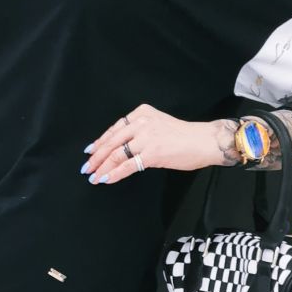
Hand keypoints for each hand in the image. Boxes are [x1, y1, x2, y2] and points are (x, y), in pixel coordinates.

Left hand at [81, 104, 229, 183]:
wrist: (204, 141)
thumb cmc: (184, 136)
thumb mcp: (158, 125)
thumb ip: (139, 131)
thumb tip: (120, 148)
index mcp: (142, 113)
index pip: (115, 129)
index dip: (100, 142)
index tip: (90, 152)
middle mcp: (142, 122)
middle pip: (112, 141)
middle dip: (97, 156)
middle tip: (87, 167)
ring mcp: (147, 137)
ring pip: (117, 154)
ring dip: (103, 167)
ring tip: (94, 176)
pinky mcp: (152, 153)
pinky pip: (128, 165)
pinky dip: (115, 173)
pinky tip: (107, 179)